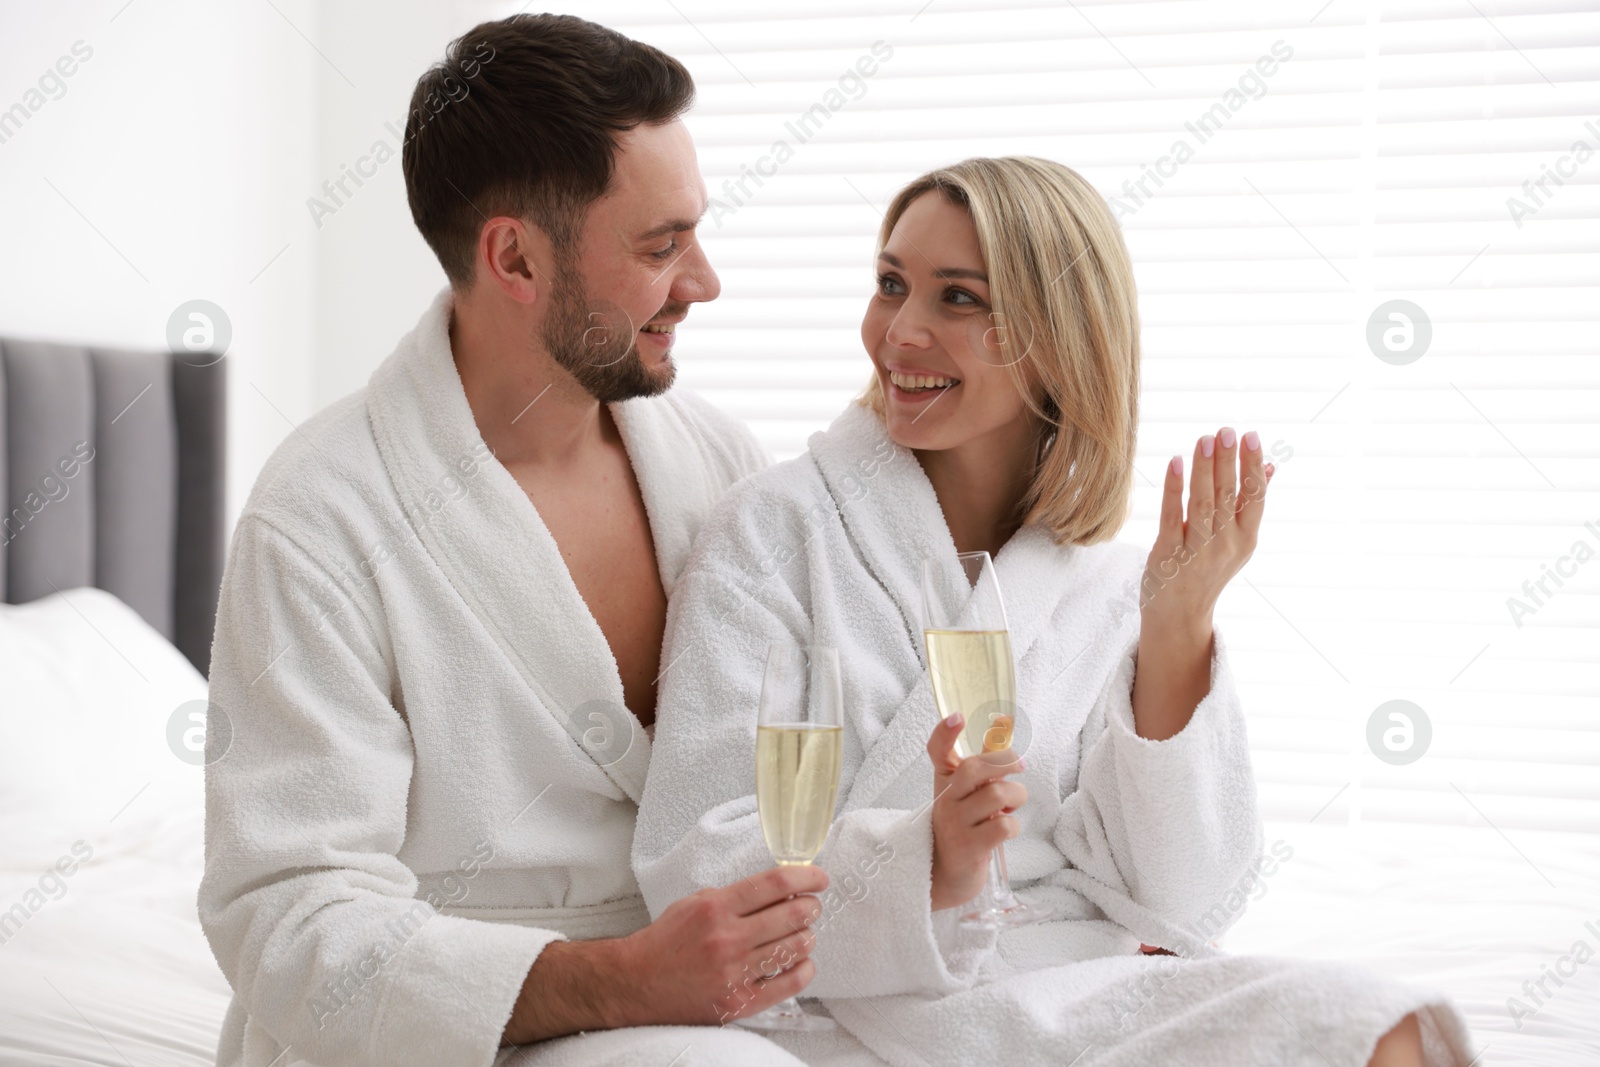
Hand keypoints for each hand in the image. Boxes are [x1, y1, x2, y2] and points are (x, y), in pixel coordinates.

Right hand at [616, 865, 828, 1026]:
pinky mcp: (739, 1001)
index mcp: (716, 908)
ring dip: (807, 936)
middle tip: (811, 906)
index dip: (806, 876)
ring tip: (802, 933)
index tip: (819, 878)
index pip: (775, 883)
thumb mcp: (695, 903)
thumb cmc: (666, 942)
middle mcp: (728, 938)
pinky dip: (803, 969)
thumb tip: (777, 889)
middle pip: (792, 914)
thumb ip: (734, 896)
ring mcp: (735, 972)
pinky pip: (787, 984)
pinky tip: (801, 962)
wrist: (637, 983)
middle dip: (811, 906)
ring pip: (795, 947)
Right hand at [926, 713, 1026, 911]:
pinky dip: (1014, 825)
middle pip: (974, 768)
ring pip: (996, 794)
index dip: (945, 732)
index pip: (937, 751)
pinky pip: (1003, 826)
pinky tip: (1006, 829)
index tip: (957, 716)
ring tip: (1011, 805)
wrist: (942, 874)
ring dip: (1016, 796)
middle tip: (1020, 766)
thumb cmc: (962, 826)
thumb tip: (1002, 723)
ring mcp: (956, 824)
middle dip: (1005, 761)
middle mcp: (946, 799)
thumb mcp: (968, 793)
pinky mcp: (970, 848)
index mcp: (945, 781)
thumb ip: (985, 763)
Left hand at [1144, 426, 1273, 631]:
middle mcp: (1225, 546)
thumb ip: (1249, 504)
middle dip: (1228, 461)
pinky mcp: (1168, 555)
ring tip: (1204, 439)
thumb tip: (1270, 465)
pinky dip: (1174, 489)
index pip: (1255, 497)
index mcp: (1246, 539)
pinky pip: (1172, 517)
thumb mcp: (1237, 541)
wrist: (1179, 615)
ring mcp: (1197, 552)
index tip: (1251, 436)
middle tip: (1226, 431)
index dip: (1253, 466)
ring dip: (1204, 470)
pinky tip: (1175, 463)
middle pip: (1229, 496)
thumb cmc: (1207, 570)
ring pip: (1203, 504)